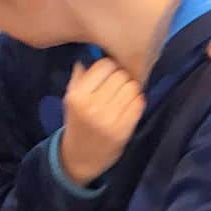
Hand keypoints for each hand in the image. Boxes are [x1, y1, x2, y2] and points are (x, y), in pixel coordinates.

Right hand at [59, 58, 144, 185]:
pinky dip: (136, 100)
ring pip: (132, 87)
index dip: (110, 67)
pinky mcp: (124, 129)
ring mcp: (110, 119)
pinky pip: (139, 102)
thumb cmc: (77, 123)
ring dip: (130, 88)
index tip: (109, 73)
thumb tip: (92, 53)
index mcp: (78, 96)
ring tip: (123, 95)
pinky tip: (129, 105)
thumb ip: (81, 77)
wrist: (80, 158)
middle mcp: (93, 106)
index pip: (104, 65)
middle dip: (121, 77)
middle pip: (120, 75)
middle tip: (118, 85)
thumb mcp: (70, 99)